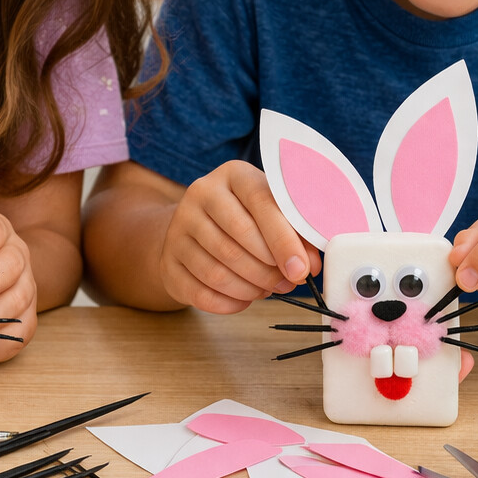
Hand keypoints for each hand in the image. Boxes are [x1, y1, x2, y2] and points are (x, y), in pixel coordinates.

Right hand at [159, 160, 319, 313]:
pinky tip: (244, 298)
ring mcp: (178, 227)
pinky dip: (229, 303)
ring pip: (218, 269)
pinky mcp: (167, 260)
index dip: (284, 239)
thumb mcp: (273, 213)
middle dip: (269, 269)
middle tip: (288, 282)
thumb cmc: (247, 219)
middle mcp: (200, 193)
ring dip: (251, 288)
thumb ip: (297, 233)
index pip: (261, 202)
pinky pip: (200, 292)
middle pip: (238, 238)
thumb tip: (310, 265)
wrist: (197, 229)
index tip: (302, 269)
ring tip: (267, 289)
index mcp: (233, 174)